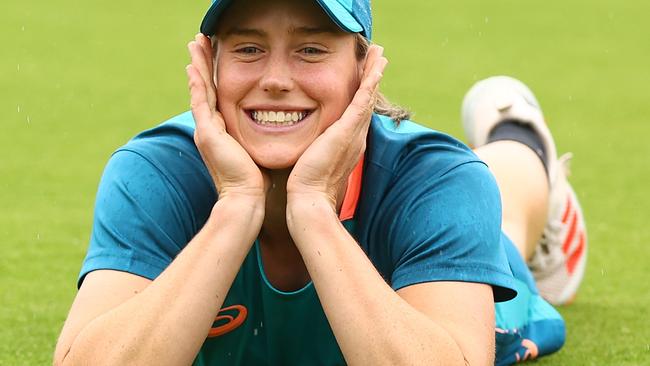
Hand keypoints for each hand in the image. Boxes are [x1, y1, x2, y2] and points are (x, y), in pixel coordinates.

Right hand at [186, 34, 267, 200]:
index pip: (216, 96)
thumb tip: (276, 128)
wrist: (245, 199)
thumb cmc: (256, 181)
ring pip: (199, 90)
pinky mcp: (208, 134)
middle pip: (204, 87)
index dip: (214, 75)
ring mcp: (207, 130)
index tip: (214, 55)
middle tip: (199, 41)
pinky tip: (193, 68)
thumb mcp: (256, 151)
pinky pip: (200, 102)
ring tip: (194, 44)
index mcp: (221, 132)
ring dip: (197, 65)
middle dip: (202, 63)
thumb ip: (259, 137)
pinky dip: (197, 84)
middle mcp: (210, 129)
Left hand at [286, 45, 386, 209]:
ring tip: (380, 54)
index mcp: (347, 144)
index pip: (356, 113)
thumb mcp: (311, 164)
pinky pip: (363, 100)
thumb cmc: (305, 188)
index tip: (363, 77)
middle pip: (367, 101)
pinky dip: (370, 81)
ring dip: (374, 74)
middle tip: (379, 58)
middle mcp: (355, 137)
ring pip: (368, 96)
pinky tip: (376, 66)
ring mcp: (354, 133)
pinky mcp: (348, 131)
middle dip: (372, 78)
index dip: (361, 94)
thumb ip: (312, 153)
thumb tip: (304, 151)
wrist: (309, 200)